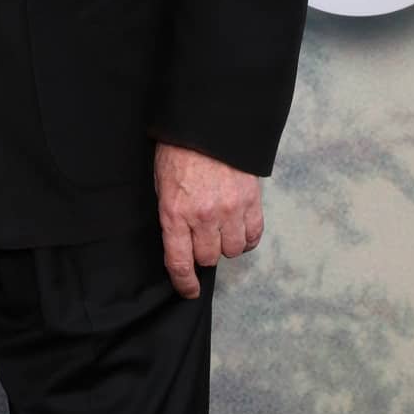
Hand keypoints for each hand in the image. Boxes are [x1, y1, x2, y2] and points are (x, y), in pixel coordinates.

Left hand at [154, 142, 263, 299]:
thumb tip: (179, 242)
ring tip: (219, 228)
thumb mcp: (161, 182)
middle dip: (203, 253)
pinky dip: (246, 238)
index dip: (184, 282)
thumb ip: (171, 214)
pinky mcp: (251, 202)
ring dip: (224, 244)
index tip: (189, 290)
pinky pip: (253, 236)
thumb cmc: (178, 151)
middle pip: (208, 258)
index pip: (179, 262)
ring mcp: (230, 210)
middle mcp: (203, 217)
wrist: (206, 123)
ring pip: (231, 251)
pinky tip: (238, 229)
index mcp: (174, 212)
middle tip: (200, 237)